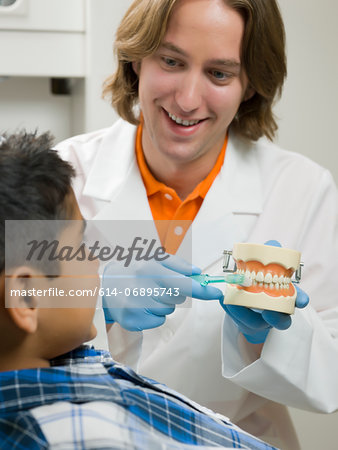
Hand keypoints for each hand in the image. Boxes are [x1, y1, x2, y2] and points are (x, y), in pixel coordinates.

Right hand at [102, 255, 222, 330]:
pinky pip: (157, 321)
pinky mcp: (132, 321)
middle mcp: (144, 288)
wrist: (104, 284)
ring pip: (168, 311)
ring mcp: (137, 307)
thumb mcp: (153, 259)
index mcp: (151, 270)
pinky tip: (141, 305)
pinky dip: (153, 315)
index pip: (184, 284)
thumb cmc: (134, 270)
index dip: (203, 290)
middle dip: (173, 293)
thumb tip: (197, 271)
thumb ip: (177, 264)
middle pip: (178, 299)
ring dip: (162, 304)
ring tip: (146, 294)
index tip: (216, 293)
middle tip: (157, 286)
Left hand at [221, 240, 308, 343]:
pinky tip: (223, 299)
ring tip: (235, 304)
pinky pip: (237, 319)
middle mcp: (275, 312)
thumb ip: (270, 252)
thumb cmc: (259, 277)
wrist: (245, 297)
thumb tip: (273, 245)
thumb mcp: (265, 262)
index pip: (297, 300)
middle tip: (268, 312)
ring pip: (256, 323)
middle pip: (282, 321)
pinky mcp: (244, 322)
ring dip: (246, 314)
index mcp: (284, 297)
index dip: (301, 299)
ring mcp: (259, 320)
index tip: (302, 301)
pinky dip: (230, 308)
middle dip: (277, 318)